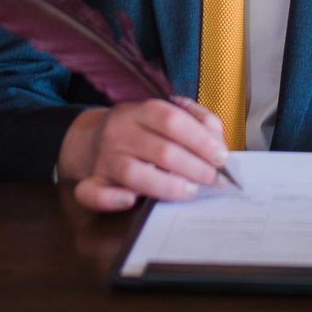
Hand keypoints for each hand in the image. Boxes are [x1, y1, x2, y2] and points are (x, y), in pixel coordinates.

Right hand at [57, 98, 228, 211]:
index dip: (200, 140)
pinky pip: (93, 193)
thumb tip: (217, 140)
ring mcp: (104, 158)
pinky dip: (111, 199)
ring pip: (132, 172)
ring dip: (166, 185)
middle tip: (214, 180)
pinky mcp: (92, 181)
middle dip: (194, 167)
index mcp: (139, 111)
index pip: (172, 120)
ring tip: (190, 191)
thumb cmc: (139, 131)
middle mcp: (120, 132)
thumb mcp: (164, 115)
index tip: (221, 157)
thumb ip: (194, 121)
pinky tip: (131, 200)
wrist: (90, 139)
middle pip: (160, 150)